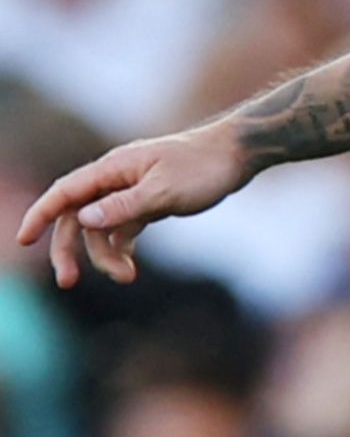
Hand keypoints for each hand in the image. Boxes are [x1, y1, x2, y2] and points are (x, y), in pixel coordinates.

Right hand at [14, 126, 254, 287]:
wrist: (238, 154)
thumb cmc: (203, 167)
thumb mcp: (163, 192)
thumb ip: (124, 207)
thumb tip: (83, 219)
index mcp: (112, 169)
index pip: (64, 192)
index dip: (40, 215)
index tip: (23, 240)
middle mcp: (116, 178)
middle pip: (76, 215)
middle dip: (68, 249)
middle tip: (68, 282)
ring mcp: (131, 190)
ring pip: (101, 226)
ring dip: (105, 254)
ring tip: (127, 277)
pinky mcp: (148, 201)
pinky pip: (122, 227)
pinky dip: (122, 247)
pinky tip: (129, 266)